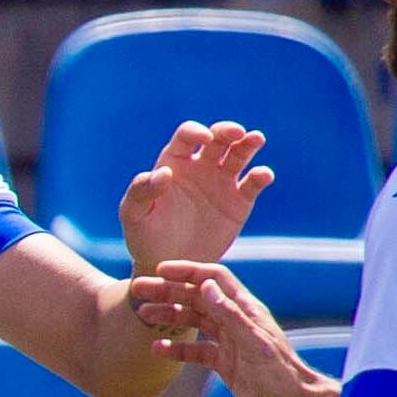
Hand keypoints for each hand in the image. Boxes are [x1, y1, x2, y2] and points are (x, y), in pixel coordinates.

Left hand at [120, 121, 270, 273]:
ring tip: (256, 138)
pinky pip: (253, 183)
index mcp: (174, 162)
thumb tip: (165, 172)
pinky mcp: (239, 201)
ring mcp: (221, 182)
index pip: (187, 136)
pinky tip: (262, 175)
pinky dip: (261, 176)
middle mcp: (200, 166)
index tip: (204, 138)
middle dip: (228, 131)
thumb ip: (142, 191)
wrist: (168, 264)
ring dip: (249, 144)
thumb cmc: (144, 236)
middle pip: (218, 138)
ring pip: (239, 154)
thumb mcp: (134, 214)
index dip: (196, 131)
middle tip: (238, 133)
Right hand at [133, 258, 336, 396]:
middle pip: (197, 298)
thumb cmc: (280, 373)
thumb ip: (230, 314)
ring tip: (143, 314)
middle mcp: (235, 321)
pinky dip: (176, 348)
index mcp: (245, 309)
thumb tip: (206, 286)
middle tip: (138, 290)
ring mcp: (229, 341)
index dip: (188, 271)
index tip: (160, 270)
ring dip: (168, 316)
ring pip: (193, 322)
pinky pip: (195, 350)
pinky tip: (158, 349)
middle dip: (168, 291)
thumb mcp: (254, 342)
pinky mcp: (224, 363)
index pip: (214, 278)